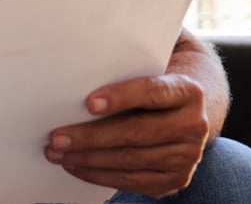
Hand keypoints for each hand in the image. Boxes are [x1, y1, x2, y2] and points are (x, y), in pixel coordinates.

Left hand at [45, 73, 209, 197]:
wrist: (187, 111)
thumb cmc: (153, 85)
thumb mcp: (147, 70)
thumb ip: (122, 71)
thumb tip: (74, 75)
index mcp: (188, 91)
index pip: (152, 92)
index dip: (120, 97)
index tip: (88, 103)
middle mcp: (194, 125)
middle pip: (136, 132)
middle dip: (90, 136)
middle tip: (56, 137)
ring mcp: (187, 157)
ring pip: (130, 159)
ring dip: (87, 158)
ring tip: (57, 152)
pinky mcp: (175, 179)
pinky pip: (131, 181)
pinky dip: (98, 174)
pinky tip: (75, 166)